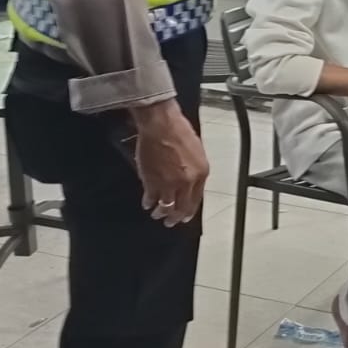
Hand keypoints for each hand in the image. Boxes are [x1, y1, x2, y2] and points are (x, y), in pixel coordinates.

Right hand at [131, 100, 208, 225]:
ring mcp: (169, 184)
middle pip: (182, 208)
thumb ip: (194, 170)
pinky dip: (148, 203)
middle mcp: (187, 182)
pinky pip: (151, 198)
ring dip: (161, 213)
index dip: (189, 211)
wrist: (161, 124)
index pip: (196, 200)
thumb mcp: (196, 151)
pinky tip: (147, 204)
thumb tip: (189, 183)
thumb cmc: (179, 130)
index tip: (185, 217)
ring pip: (166, 207)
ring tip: (157, 215)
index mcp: (201, 173)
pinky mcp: (152, 182)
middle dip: (175, 218)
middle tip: (170, 222)